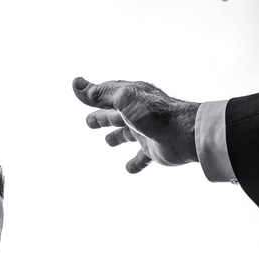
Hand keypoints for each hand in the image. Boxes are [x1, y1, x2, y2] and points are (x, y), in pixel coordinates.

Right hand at [72, 77, 199, 173]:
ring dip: (117, 137)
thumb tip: (76, 84)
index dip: (93, 95)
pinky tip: (128, 169)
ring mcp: (146, 131)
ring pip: (128, 134)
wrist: (183, 133)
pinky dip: (135, 163)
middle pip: (116, 115)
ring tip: (108, 142)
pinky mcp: (154, 149)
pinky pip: (142, 157)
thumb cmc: (153, 113)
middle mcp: (138, 112)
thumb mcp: (123, 98)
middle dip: (102, 117)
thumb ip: (100, 93)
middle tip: (89, 123)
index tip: (79, 90)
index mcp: (131, 96)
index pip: (107, 94)